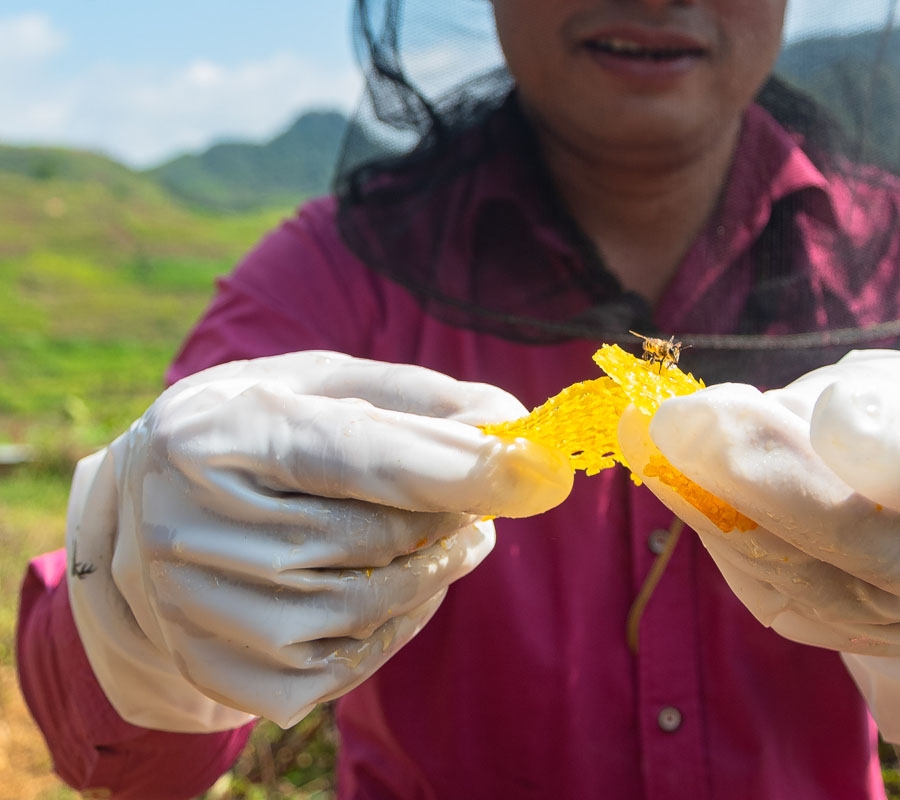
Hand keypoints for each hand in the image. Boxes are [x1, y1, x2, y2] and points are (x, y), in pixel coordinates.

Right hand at [68, 351, 570, 731]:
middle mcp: (189, 526)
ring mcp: (198, 610)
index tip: (538, 468)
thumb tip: (512, 422)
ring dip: (436, 573)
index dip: (453, 464)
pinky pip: (345, 665)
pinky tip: (397, 587)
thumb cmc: (251, 434)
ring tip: (458, 537)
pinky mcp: (221, 670)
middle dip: (450, 517)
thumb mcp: (317, 386)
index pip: (353, 454)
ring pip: (364, 607)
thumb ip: (417, 399)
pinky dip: (397, 625)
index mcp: (215, 434)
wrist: (138, 524)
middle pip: (368, 537)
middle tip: (489, 496)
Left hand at [619, 350, 899, 747]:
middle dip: (759, 475)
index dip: (898, 449)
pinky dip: (704, 520)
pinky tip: (666, 469)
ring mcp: (887, 620)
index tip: (837, 409)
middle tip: (682, 421)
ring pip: (786, 565)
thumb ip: (861, 401)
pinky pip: (754, 579)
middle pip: (853, 537)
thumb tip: (747, 420)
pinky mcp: (825, 632)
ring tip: (651, 432)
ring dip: (706, 497)